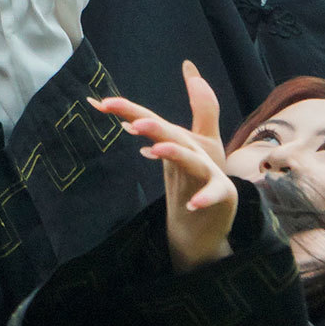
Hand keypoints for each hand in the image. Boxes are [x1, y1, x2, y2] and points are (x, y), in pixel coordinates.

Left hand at [93, 63, 236, 273]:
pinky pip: (215, 193)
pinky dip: (206, 197)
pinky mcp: (224, 194)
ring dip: (175, 153)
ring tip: (156, 149)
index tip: (100, 104)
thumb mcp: (173, 153)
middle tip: (134, 123)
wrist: (206, 222)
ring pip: (193, 160)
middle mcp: (193, 151)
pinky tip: (193, 204)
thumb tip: (130, 118)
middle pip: (171, 135)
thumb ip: (153, 130)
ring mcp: (209, 172)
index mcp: (176, 141)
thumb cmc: (189, 182)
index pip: (150, 121)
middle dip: (154, 126)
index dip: (127, 111)